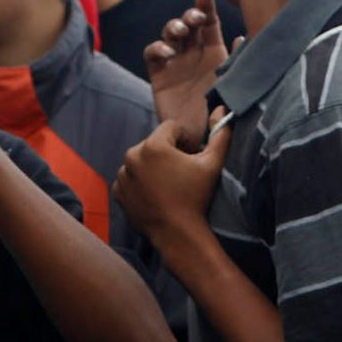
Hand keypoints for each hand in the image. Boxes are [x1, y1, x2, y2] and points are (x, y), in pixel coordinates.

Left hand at [114, 110, 231, 259]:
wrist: (178, 234)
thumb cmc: (197, 197)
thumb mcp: (213, 163)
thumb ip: (220, 133)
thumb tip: (222, 107)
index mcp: (153, 145)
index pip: (171, 128)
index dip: (184, 140)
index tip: (191, 157)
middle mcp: (132, 156)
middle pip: (154, 143)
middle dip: (167, 153)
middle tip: (181, 174)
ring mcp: (123, 176)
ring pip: (141, 161)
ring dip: (153, 168)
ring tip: (168, 186)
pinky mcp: (119, 192)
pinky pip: (130, 179)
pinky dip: (140, 183)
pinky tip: (156, 195)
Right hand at [142, 0, 229, 138]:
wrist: (200, 142)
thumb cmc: (221, 115)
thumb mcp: (234, 87)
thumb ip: (237, 63)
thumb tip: (242, 38)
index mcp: (214, 52)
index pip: (209, 22)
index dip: (205, 6)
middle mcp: (193, 54)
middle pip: (188, 24)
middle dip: (190, 16)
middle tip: (194, 21)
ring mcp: (175, 63)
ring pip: (169, 34)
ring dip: (173, 28)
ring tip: (179, 34)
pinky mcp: (159, 75)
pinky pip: (153, 54)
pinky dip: (157, 48)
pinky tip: (167, 52)